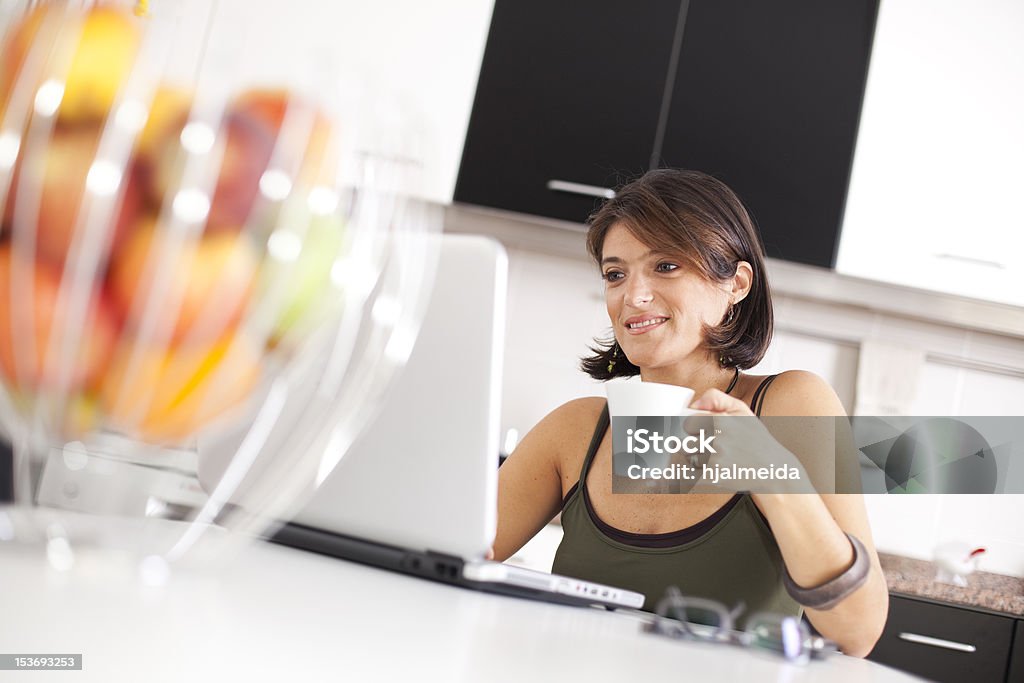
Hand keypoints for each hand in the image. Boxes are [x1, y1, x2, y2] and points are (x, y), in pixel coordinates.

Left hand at [684, 390, 811, 494]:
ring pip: (689, 458)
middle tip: (710, 445)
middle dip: (695, 443)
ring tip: (715, 457)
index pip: (688, 422)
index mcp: (721, 421)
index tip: (701, 430)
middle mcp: (717, 440)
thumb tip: (694, 404)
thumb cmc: (756, 439)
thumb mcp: (741, 410)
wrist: (772, 468)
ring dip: (697, 458)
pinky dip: (700, 473)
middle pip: (686, 441)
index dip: (694, 427)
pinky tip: (715, 469)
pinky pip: (693, 474)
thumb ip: (716, 399)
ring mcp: (714, 461)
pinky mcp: (714, 478)